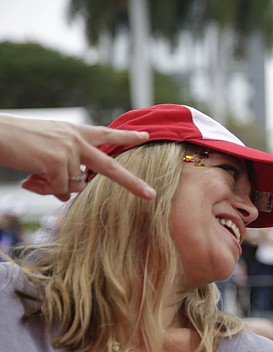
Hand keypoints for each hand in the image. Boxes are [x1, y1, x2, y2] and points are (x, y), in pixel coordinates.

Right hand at [0, 114, 154, 200]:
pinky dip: (45, 187)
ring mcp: (68, 150)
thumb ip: (64, 167)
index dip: (126, 135)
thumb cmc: (18, 142)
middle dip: (132, 183)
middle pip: (110, 167)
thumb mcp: (47, 150)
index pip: (106, 133)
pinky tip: (31, 176)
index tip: (146, 136)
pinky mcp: (57, 161)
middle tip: (151, 195)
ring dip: (56, 186)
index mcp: (74, 132)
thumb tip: (68, 194)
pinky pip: (59, 188)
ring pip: (75, 185)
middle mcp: (75, 139)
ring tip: (35, 175)